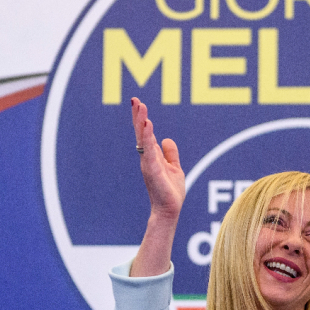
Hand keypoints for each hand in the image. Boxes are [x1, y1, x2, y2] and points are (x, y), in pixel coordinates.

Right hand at [132, 97, 185, 222]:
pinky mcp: (152, 169)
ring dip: (141, 122)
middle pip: (141, 132)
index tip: (138, 103)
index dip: (141, 118)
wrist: (170, 210)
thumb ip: (171, 154)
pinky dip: (147, 136)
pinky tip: (148, 124)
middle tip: (135, 100)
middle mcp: (147, 157)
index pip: (145, 133)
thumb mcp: (174, 168)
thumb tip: (167, 139)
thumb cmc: (170, 192)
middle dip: (138, 116)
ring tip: (140, 106)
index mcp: (152, 156)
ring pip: (143, 138)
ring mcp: (148, 162)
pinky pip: (148, 150)